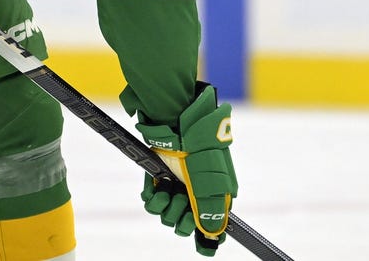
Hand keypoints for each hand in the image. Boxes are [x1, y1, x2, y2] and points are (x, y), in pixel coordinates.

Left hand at [122, 82, 237, 256]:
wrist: (177, 125)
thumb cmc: (199, 152)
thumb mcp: (209, 184)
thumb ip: (211, 212)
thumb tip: (213, 235)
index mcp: (216, 194)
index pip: (213, 224)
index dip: (206, 235)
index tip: (201, 242)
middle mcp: (197, 192)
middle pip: (187, 224)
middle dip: (182, 219)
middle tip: (182, 201)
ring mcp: (177, 185)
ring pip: (168, 215)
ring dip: (167, 208)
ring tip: (169, 193)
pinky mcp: (160, 178)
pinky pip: (153, 202)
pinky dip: (154, 199)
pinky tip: (158, 190)